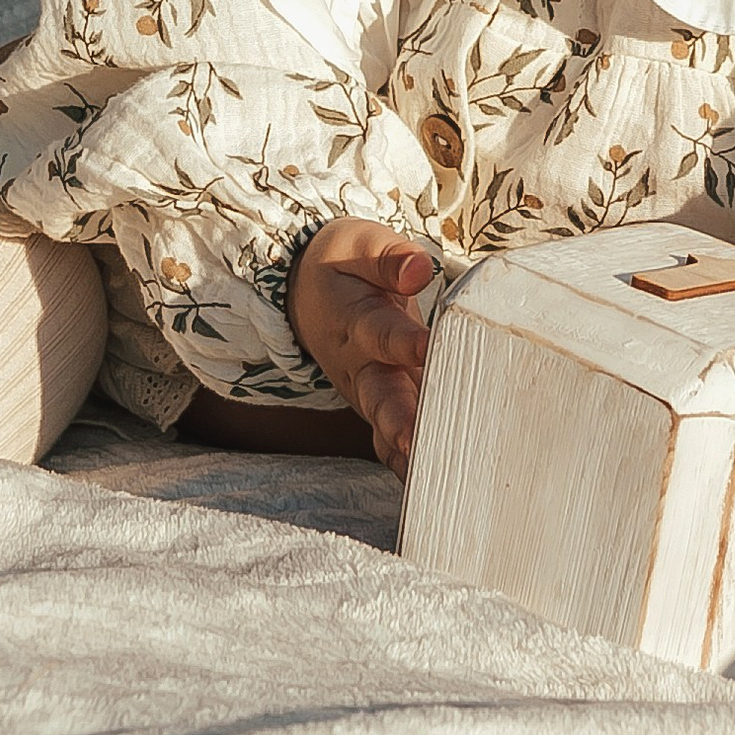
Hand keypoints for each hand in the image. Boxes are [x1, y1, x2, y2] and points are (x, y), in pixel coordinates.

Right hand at [288, 219, 435, 473]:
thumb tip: (419, 271)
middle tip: (418, 442)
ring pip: (385, 426)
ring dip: (406, 451)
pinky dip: (404, 466)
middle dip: (399, 420)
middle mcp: (359, 365)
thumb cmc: (343, 267)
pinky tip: (428, 489)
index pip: (383, 333)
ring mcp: (365, 392)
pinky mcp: (375, 407)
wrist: (303, 294)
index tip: (429, 349)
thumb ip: (391, 259)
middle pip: (379, 396)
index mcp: (357, 321)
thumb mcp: (360, 245)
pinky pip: (388, 442)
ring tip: (431, 476)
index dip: (405, 342)